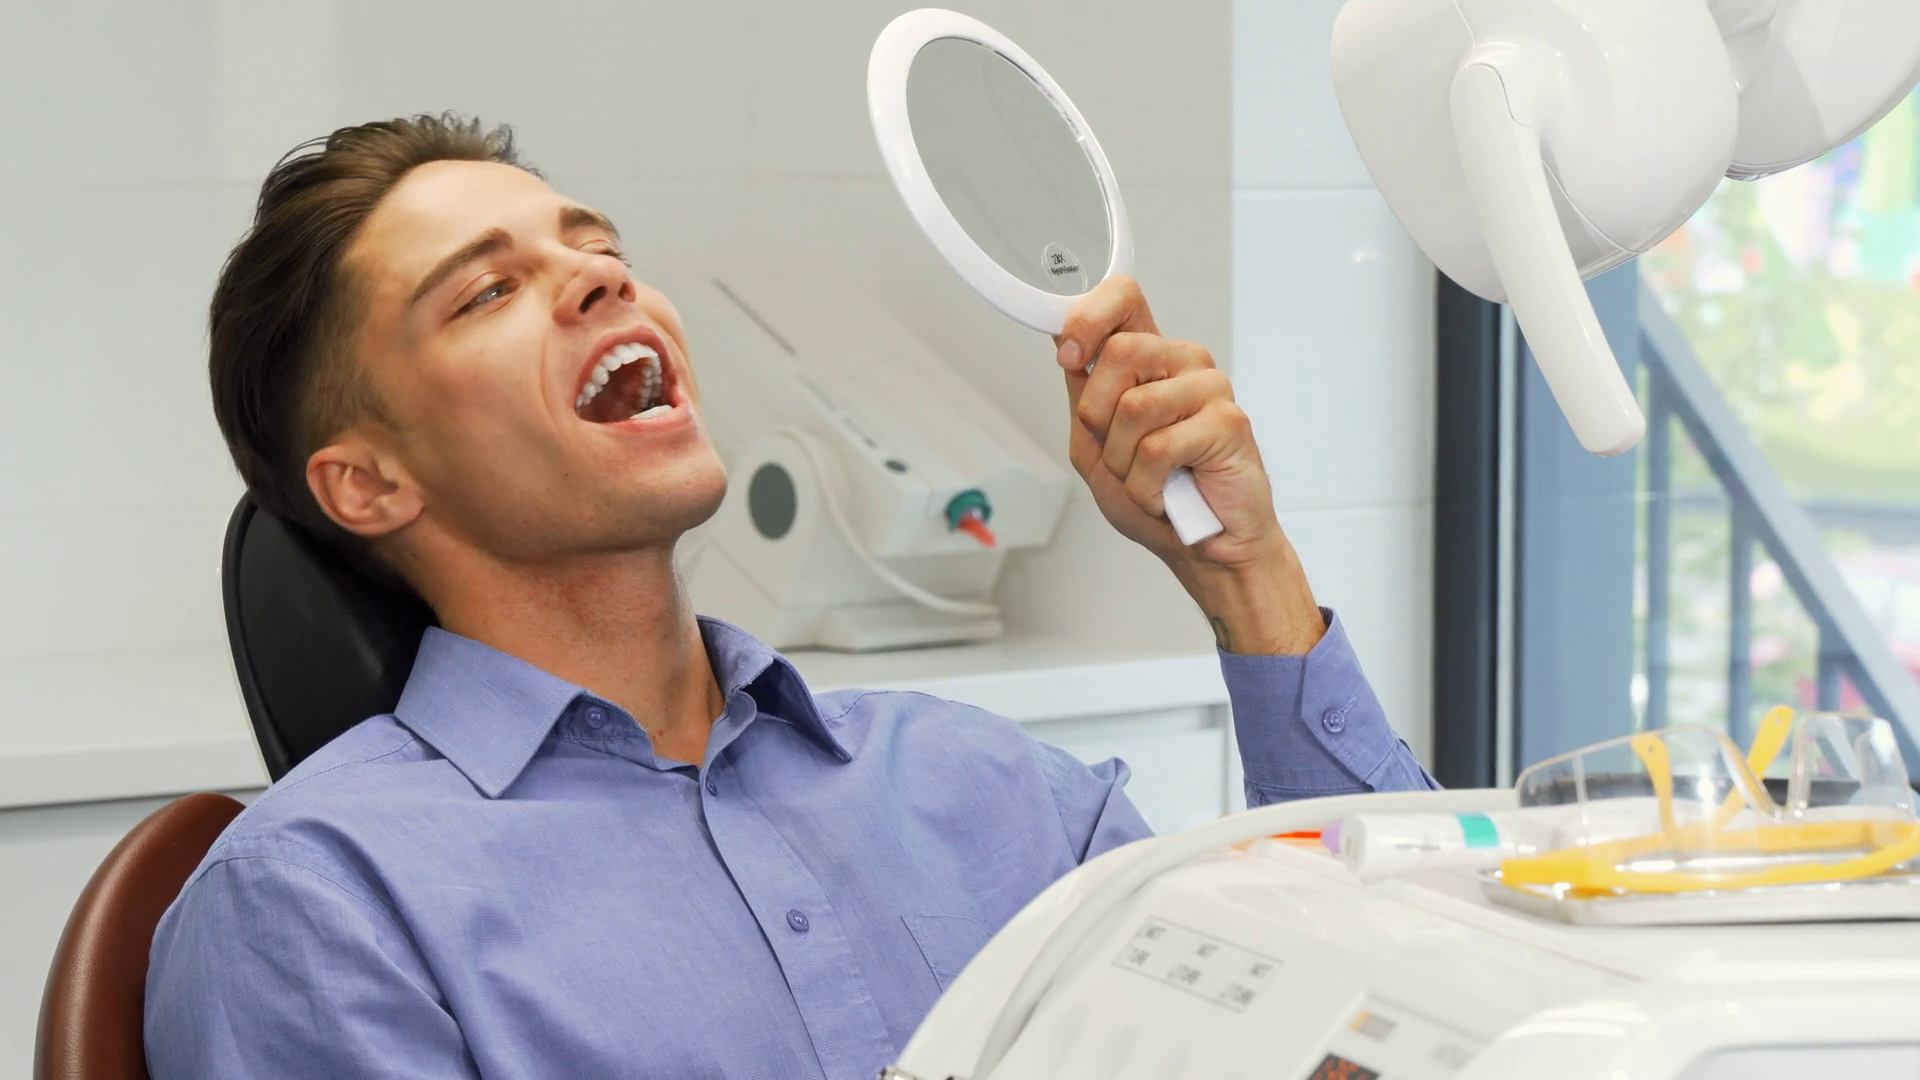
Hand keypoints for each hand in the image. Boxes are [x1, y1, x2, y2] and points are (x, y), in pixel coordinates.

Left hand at [1055, 277, 1324, 654]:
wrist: (1201, 549)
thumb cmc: (1156, 497)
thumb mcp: (1094, 445)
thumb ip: (1082, 394)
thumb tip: (1062, 341)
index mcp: (1149, 359)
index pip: (1122, 297)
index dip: (1087, 318)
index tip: (1068, 354)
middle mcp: (1181, 363)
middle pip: (1118, 351)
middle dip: (1099, 418)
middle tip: (1121, 453)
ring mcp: (1208, 388)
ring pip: (1133, 407)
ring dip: (1124, 463)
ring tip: (1149, 478)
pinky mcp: (1228, 421)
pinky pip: (1159, 448)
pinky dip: (1148, 486)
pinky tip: (1168, 493)